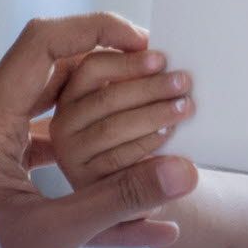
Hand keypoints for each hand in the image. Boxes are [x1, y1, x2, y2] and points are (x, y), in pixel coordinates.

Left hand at [0, 14, 201, 247]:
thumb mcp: (55, 237)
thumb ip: (122, 200)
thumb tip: (186, 173)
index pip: (40, 46)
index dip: (95, 30)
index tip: (142, 41)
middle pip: (50, 75)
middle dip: (110, 74)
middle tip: (159, 75)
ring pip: (52, 117)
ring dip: (105, 119)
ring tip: (155, 124)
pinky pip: (48, 158)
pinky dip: (91, 168)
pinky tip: (143, 213)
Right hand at [47, 47, 194, 188]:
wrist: (130, 187)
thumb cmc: (132, 135)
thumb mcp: (129, 105)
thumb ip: (136, 83)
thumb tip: (165, 62)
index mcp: (72, 93)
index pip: (93, 67)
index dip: (128, 62)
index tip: (162, 59)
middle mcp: (64, 122)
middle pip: (106, 98)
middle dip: (150, 88)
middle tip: (183, 82)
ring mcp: (70, 152)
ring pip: (112, 128)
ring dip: (153, 115)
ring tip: (184, 107)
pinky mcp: (84, 179)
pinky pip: (118, 158)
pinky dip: (146, 144)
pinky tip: (168, 134)